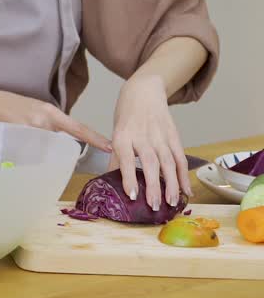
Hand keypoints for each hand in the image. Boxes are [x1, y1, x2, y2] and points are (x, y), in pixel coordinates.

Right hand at [0, 87, 112, 151]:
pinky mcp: (16, 137)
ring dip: (30, 154)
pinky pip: (24, 155)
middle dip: (47, 153)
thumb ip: (44, 125)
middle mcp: (44, 121)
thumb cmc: (2, 105)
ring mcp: (30, 130)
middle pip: (56, 147)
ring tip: (12, 142)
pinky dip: (18, 155)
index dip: (95, 139)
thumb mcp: (29, 111)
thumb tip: (52, 141)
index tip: (110, 147)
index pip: (78, 129)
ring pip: (39, 152)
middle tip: (29, 147)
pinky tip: (5, 146)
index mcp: (49, 113)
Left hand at [111, 74, 188, 209]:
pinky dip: (184, 175)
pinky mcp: (174, 136)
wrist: (144, 92)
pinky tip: (186, 191)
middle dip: (154, 186)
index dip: (129, 178)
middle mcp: (143, 137)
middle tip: (154, 206)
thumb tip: (111, 182)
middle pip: (151, 163)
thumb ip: (116, 158)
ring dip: (172, 184)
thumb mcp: (115, 134)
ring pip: (169, 162)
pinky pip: (180, 158)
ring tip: (172, 203)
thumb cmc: (126, 117)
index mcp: (123, 137)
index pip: (126, 159)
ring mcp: (161, 136)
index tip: (132, 196)